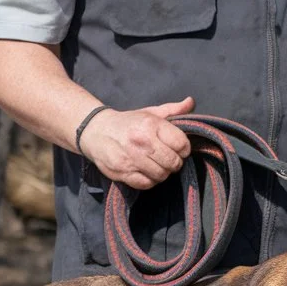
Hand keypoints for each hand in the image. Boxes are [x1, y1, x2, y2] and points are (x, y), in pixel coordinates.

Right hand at [78, 98, 193, 188]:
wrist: (95, 131)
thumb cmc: (128, 123)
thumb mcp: (150, 112)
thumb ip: (173, 109)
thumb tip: (191, 102)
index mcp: (151, 124)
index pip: (181, 144)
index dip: (184, 148)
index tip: (179, 148)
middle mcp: (141, 141)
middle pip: (173, 162)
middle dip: (175, 162)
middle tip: (170, 159)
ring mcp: (131, 158)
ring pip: (161, 175)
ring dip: (163, 172)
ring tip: (158, 165)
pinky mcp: (122, 172)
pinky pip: (146, 184)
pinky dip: (150, 180)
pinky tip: (147, 172)